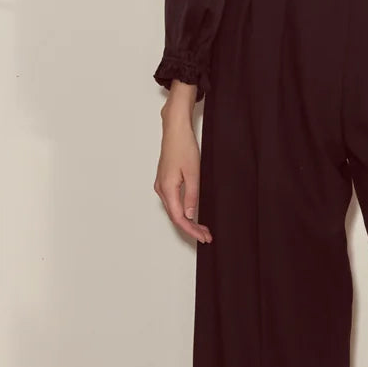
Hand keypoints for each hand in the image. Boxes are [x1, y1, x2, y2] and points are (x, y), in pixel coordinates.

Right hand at [155, 93, 212, 243]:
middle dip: (191, 228)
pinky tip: (192, 213)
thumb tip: (191, 215)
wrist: (175, 130)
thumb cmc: (183, 147)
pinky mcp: (165, 181)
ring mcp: (161, 185)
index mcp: (167, 188)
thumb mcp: (193, 173)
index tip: (203, 236)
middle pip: (176, 216)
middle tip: (206, 235)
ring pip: (174, 210)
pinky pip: (173, 202)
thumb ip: (192, 196)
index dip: (191, 230)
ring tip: (202, 228)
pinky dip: (183, 210)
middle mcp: (161, 189)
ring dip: (188, 220)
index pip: (179, 218)